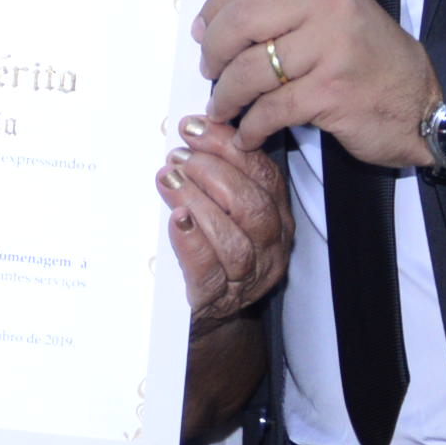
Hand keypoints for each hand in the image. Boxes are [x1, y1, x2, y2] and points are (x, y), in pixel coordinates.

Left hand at [162, 115, 292, 328]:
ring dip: (198, 202)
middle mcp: (271, 246)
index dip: (227, 147)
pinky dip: (192, 242)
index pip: (263, 174)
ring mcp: (248, 277)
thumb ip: (219, 176)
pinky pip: (208, 270)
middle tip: (177, 157)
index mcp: (276, 216)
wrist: (212, 316)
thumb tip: (193, 130)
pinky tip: (176, 220)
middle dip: (212, 173)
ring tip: (169, 179)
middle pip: (252, 206)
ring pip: (234, 239)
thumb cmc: (216, 250)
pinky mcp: (217, 299)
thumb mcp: (226, 209)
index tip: (193, 128)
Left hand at [196, 0, 439, 166]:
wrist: (426, 106)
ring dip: (226, 96)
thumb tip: (217, 24)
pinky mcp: (332, 92)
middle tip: (209, 72)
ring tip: (224, 109)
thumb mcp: (337, 16)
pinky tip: (248, 135)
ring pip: (250, 69)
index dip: (215, 6)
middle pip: (240, 20)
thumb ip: (287, 9)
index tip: (203, 32)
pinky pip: (270, 109)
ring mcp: (332, 48)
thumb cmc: (373, 63)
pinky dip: (251, 127)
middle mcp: (329, 6)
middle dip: (213, 51)